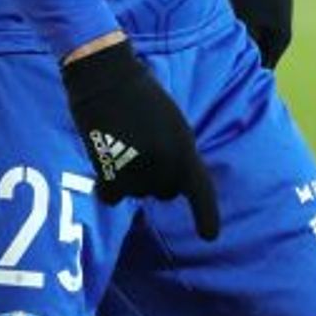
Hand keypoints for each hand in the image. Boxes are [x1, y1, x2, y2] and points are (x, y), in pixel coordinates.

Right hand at [61, 40, 218, 240]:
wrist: (106, 79)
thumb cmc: (141, 96)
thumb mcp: (173, 124)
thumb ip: (177, 153)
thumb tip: (172, 183)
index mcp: (185, 151)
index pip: (200, 191)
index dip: (207, 216)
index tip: (210, 237)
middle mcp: (165, 166)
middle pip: (164, 192)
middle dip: (156, 177)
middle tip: (142, 147)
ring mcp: (138, 172)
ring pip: (136, 193)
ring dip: (130, 177)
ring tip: (122, 145)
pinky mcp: (110, 174)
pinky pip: (112, 196)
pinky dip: (108, 185)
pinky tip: (105, 163)